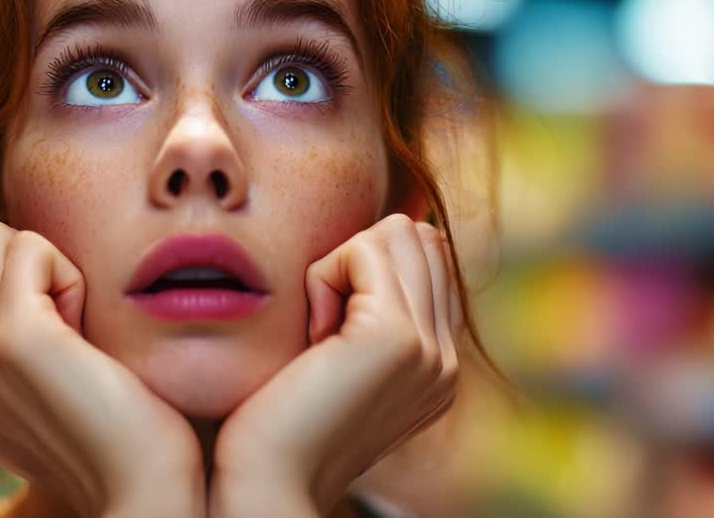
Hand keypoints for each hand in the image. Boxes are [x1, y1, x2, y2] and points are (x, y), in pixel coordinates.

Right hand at [0, 222, 204, 517]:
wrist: (142, 491)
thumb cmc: (129, 438)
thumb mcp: (57, 393)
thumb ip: (27, 355)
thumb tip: (39, 298)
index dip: (5, 277)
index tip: (56, 318)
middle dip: (15, 258)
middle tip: (67, 308)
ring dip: (40, 260)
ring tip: (77, 314)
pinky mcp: (15, 340)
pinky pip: (27, 247)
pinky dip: (65, 267)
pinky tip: (87, 319)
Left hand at [209, 215, 461, 516]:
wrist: (267, 481)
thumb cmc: (275, 419)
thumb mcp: (331, 357)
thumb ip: (361, 310)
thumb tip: (370, 239)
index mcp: (436, 364)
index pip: (428, 255)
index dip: (365, 266)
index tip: (326, 327)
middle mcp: (446, 358)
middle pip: (416, 235)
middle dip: (355, 260)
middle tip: (320, 326)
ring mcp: (430, 349)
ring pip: (396, 233)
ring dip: (339, 267)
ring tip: (317, 332)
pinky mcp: (398, 338)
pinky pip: (362, 249)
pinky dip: (322, 276)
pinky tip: (311, 336)